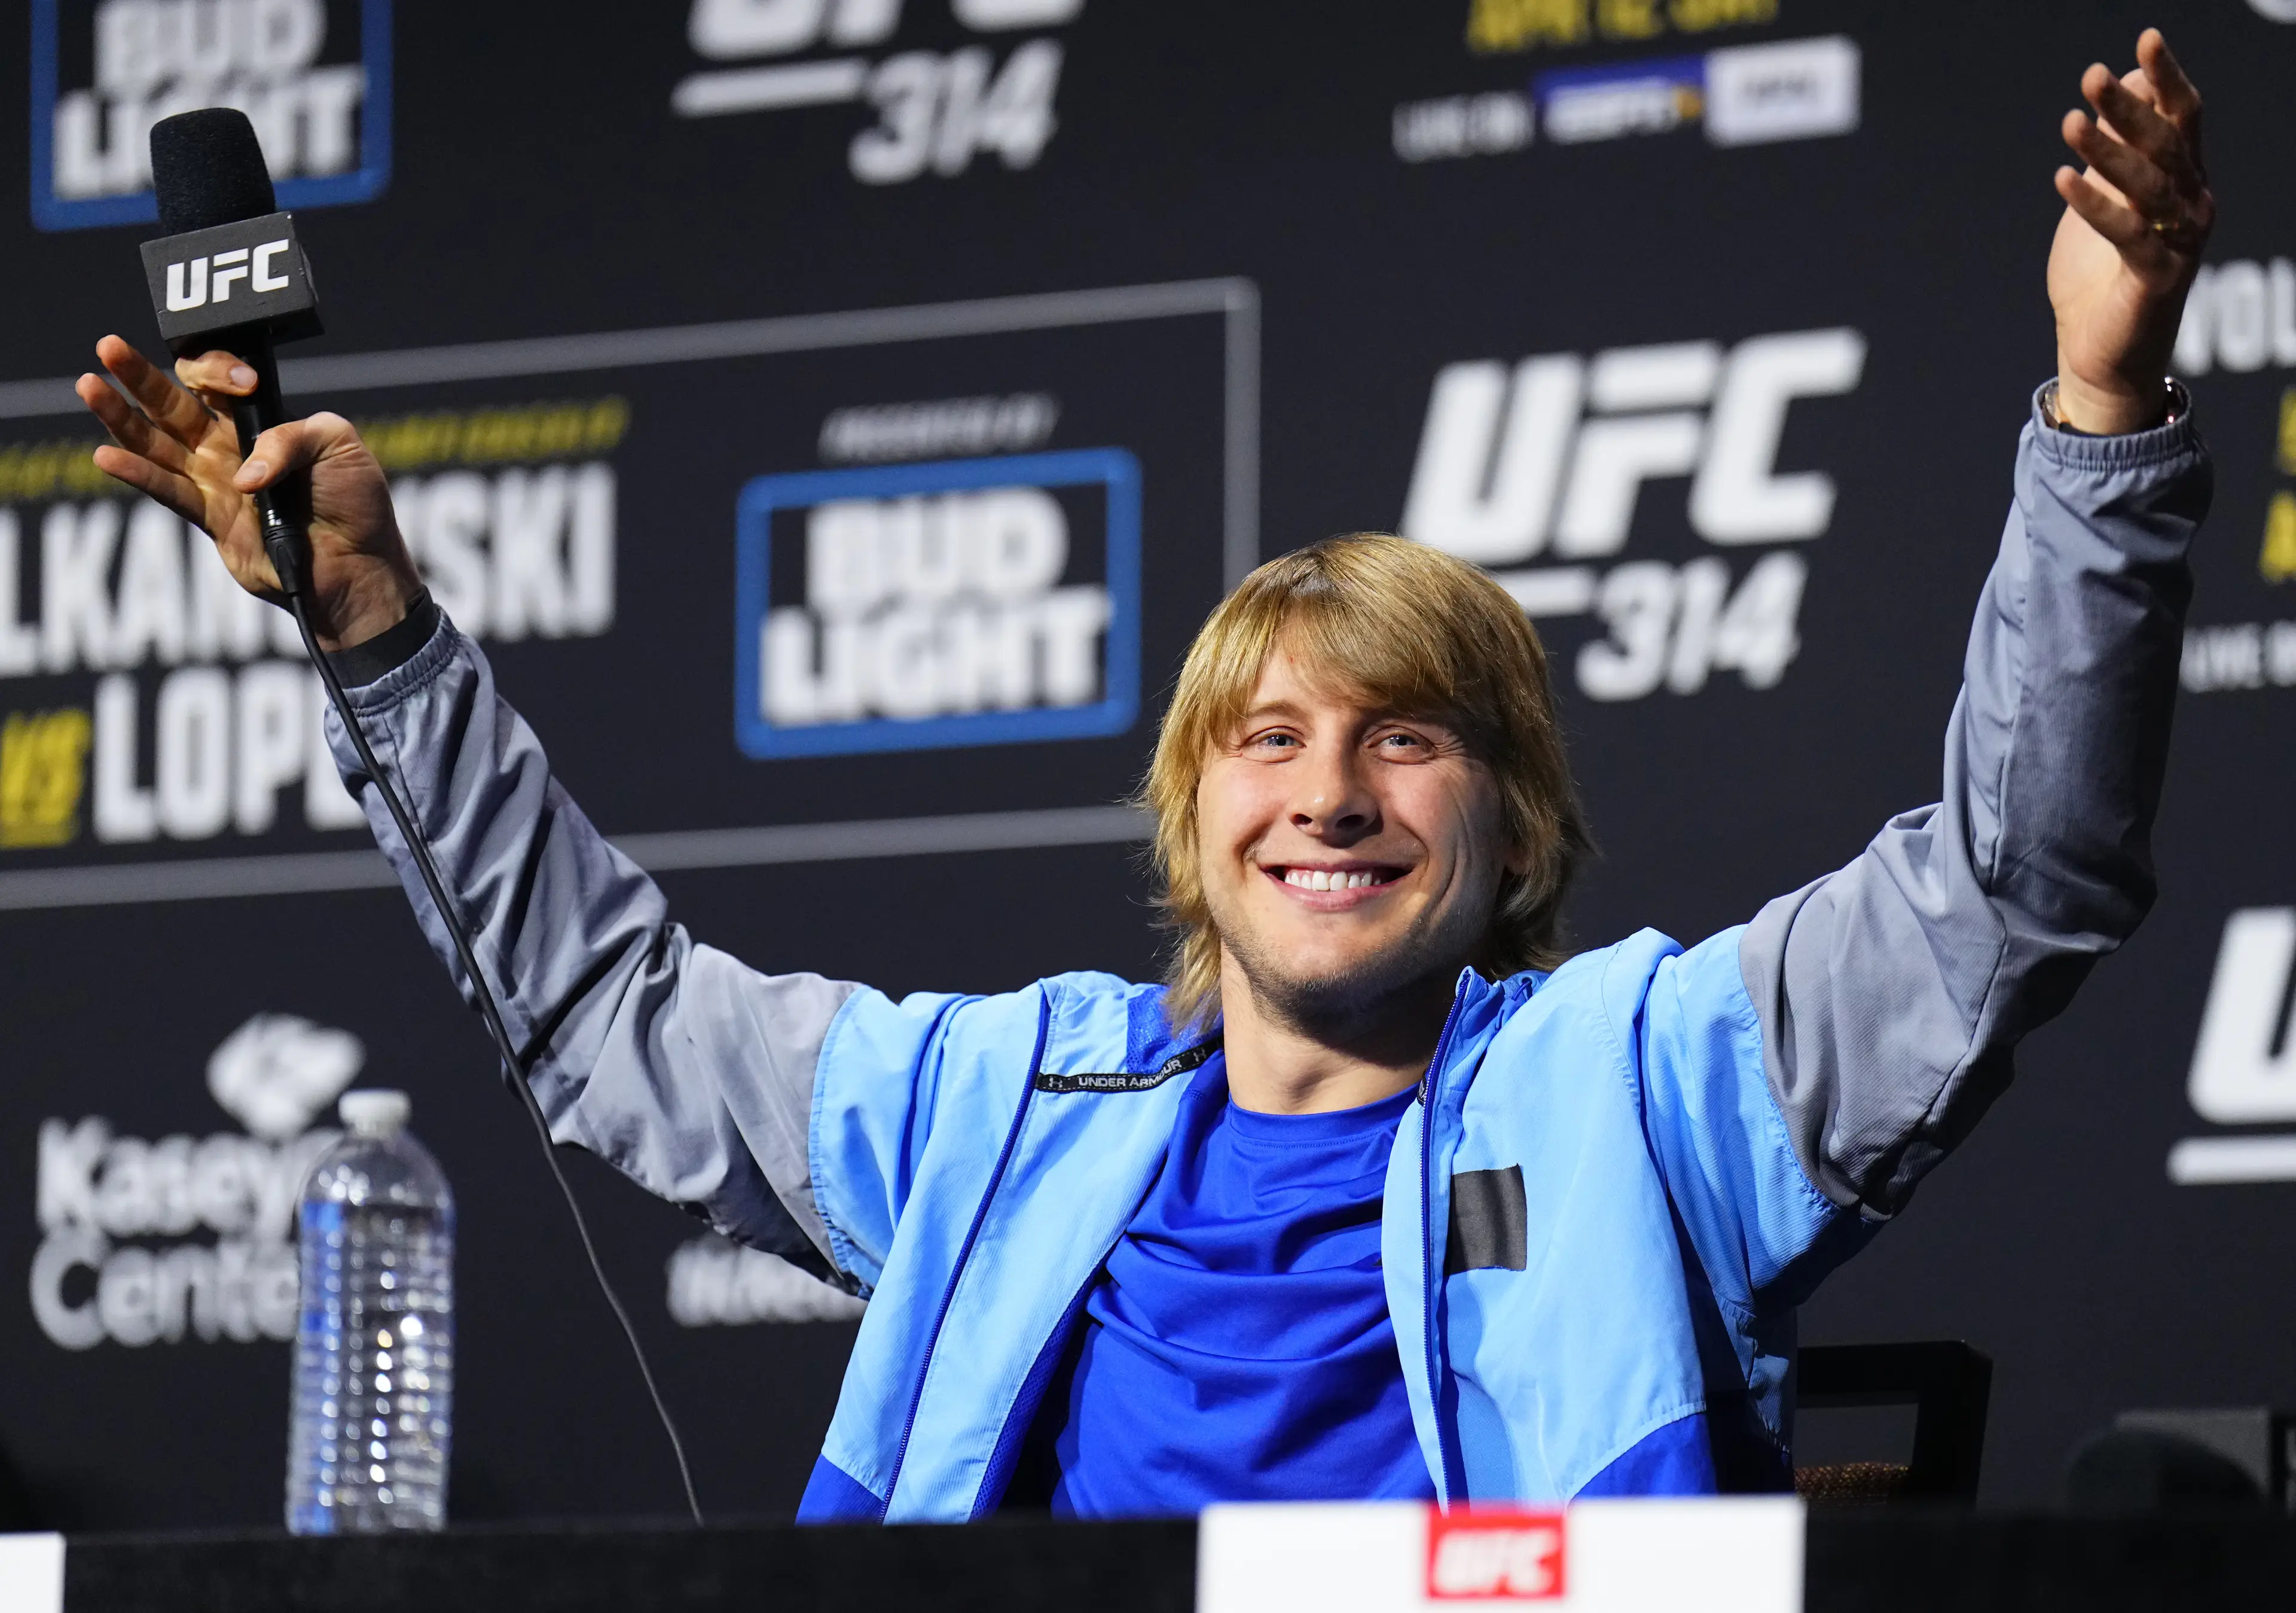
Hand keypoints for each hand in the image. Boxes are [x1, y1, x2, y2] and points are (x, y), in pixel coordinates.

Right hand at [75, 336, 421, 651]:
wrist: (360, 564)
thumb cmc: (356, 502)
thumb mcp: (337, 445)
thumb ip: (289, 438)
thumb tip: (243, 473)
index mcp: (260, 419)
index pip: (218, 380)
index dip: (220, 371)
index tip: (243, 384)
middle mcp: (229, 446)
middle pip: (172, 403)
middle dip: (139, 374)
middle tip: (108, 346)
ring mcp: (215, 481)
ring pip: (155, 442)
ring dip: (119, 416)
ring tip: (88, 385)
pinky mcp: (210, 518)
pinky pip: (167, 491)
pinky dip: (137, 474)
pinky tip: (105, 456)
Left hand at [2047, 29, 2213, 433]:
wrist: (2103, 356)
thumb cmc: (2101, 276)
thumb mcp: (2104, 203)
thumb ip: (2112, 153)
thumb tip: (2116, 92)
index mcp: (2183, 182)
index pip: (2183, 118)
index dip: (2165, 79)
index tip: (2145, 40)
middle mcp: (2192, 206)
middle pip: (2166, 144)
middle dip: (2129, 108)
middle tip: (2093, 76)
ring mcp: (2179, 243)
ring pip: (2148, 186)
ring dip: (2108, 151)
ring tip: (2071, 121)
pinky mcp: (2156, 279)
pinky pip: (2127, 235)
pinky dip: (2095, 206)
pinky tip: (2063, 178)